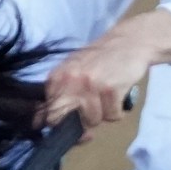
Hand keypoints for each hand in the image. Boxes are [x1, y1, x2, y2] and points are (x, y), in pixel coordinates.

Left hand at [39, 9, 170, 137]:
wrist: (128, 41)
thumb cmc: (100, 60)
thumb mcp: (73, 72)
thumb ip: (60, 95)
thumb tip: (42, 123)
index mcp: (57, 78)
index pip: (48, 114)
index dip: (59, 126)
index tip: (70, 128)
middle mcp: (70, 81)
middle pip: (67, 121)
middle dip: (81, 124)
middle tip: (93, 115)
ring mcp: (90, 85)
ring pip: (94, 121)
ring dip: (104, 114)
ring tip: (108, 96)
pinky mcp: (110, 89)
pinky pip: (113, 116)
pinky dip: (118, 110)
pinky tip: (119, 94)